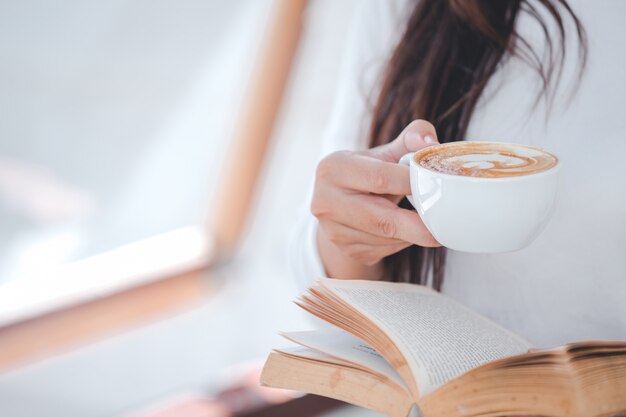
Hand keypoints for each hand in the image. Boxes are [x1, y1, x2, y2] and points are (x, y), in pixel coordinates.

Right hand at [312, 120, 440, 278]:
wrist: (339, 201)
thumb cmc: (367, 172)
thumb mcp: (384, 151)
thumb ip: (411, 138)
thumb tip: (429, 143)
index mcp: (334, 168)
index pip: (379, 177)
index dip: (410, 182)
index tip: (435, 184)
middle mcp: (326, 201)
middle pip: (380, 218)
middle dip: (417, 224)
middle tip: (444, 225)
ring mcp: (333, 230)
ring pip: (384, 238)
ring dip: (411, 233)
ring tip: (425, 219)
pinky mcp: (345, 249)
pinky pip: (383, 250)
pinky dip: (402, 242)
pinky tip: (405, 229)